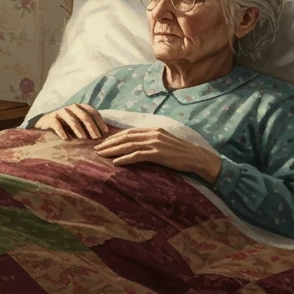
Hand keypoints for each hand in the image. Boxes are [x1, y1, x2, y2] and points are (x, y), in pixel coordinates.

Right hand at [34, 103, 108, 139]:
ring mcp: (60, 112)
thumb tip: (106, 135)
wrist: (45, 124)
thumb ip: (90, 126)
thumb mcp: (79, 124)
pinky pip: (56, 124)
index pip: (92, 112)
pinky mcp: (50, 118)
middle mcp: (71, 108)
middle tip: (96, 138)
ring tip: (83, 139)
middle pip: (84, 116)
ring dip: (78, 129)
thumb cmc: (66, 126)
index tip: (105, 132)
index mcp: (80, 108)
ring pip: (71, 119)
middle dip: (91, 127)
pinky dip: (61, 131)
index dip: (99, 121)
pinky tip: (65, 139)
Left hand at [94, 127, 221, 181]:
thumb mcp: (164, 143)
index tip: (103, 142)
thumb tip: (136, 146)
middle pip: (126, 137)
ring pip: (129, 145)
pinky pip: (138, 155)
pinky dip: (125, 158)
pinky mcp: (158, 153)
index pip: (129, 132)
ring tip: (101, 155)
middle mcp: (153, 134)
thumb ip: (151, 142)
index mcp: (154, 130)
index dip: (114, 137)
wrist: (196, 157)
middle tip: (96, 149)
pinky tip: (116, 163)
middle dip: (109, 143)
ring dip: (113, 150)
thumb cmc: (180, 153)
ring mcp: (155, 143)